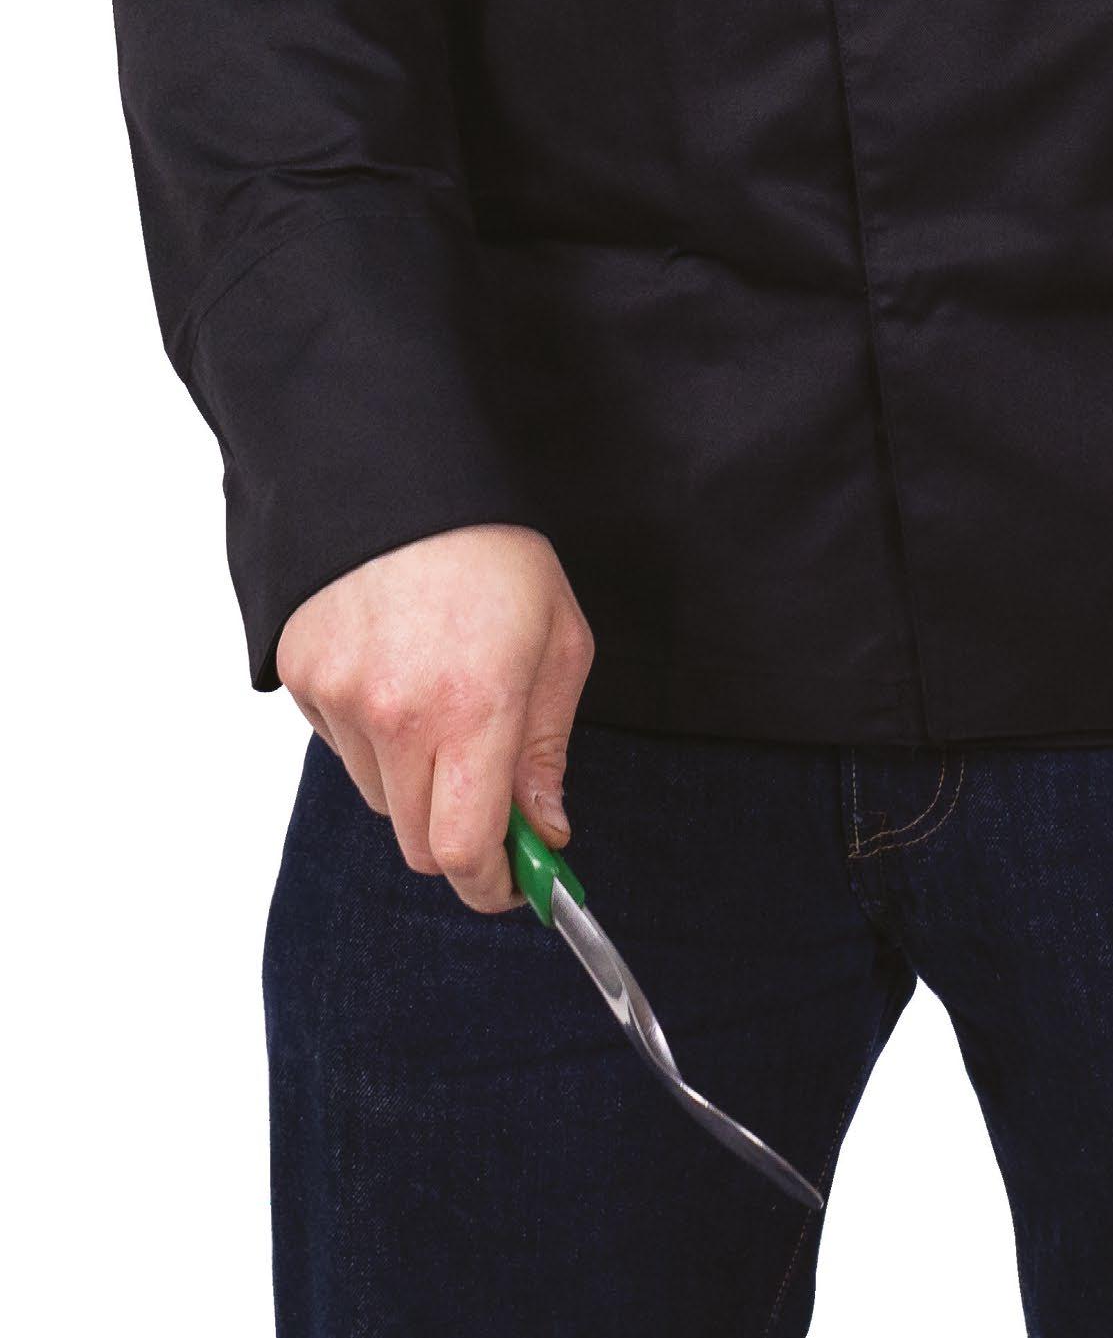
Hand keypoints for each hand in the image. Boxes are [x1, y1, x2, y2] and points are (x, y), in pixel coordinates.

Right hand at [275, 524, 593, 913]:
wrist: (402, 479)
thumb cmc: (494, 556)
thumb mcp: (558, 641)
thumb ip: (548, 746)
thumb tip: (546, 828)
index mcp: (473, 705)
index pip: (463, 848)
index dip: (490, 883)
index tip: (514, 885)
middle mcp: (397, 715)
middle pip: (417, 843)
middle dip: (461, 837)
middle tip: (494, 800)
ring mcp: (340, 700)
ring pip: (382, 798)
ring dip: (418, 783)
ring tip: (445, 704)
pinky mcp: (302, 682)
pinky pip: (343, 751)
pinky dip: (375, 739)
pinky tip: (400, 678)